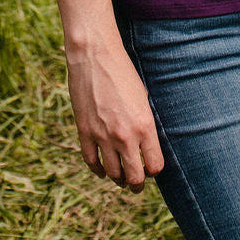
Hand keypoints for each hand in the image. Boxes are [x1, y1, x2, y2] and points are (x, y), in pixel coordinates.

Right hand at [66, 37, 163, 191]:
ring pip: (112, 174)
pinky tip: (103, 169)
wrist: (95, 56)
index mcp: (144, 126)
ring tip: (121, 178)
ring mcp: (102, 136)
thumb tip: (146, 146)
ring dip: (118, 179)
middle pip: (134, 177)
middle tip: (137, 183)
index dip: (154, 170)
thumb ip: (145, 125)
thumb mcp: (143, 98)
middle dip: (137, 183)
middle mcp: (125, 136)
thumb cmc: (124, 73)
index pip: (154, 166)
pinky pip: (91, 162)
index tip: (152, 168)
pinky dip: (98, 170)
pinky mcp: (84, 132)